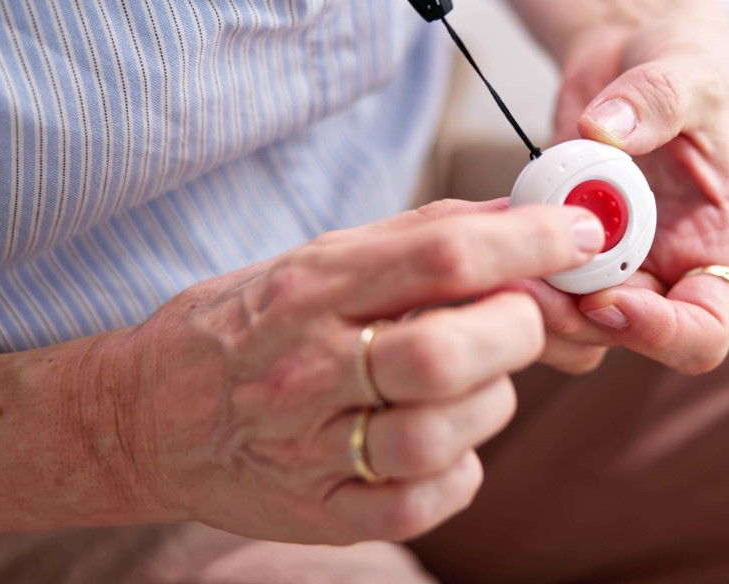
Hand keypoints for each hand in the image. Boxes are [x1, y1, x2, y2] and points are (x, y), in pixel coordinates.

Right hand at [90, 200, 603, 543]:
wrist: (149, 414)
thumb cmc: (244, 324)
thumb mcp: (314, 260)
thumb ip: (414, 239)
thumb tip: (518, 217)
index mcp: (309, 289)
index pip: (439, 255)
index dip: (528, 242)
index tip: (579, 233)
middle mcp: (306, 367)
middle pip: (448, 351)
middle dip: (521, 326)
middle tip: (530, 314)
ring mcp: (309, 448)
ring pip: (446, 430)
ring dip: (493, 397)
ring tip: (475, 377)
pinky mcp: (320, 511)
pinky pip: (426, 498)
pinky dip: (461, 465)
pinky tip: (444, 437)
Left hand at [535, 13, 728, 374]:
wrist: (624, 58)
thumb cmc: (680, 64)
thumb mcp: (687, 67)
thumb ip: (659, 99)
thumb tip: (607, 129)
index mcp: (711, 244)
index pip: (701, 330)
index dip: (659, 332)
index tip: (609, 296)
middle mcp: (657, 263)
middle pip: (618, 332)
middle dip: (572, 316)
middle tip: (528, 281)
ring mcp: (602, 256)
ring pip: (565, 315)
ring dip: (532, 298)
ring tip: (500, 258)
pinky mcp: (556, 240)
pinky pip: (531, 275)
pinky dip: (507, 266)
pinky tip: (485, 236)